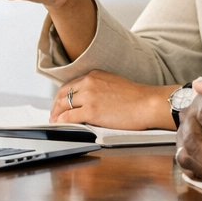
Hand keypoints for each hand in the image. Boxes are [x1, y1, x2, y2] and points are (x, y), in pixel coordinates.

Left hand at [49, 71, 175, 129]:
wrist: (147, 103)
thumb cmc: (136, 97)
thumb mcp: (114, 84)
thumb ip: (99, 88)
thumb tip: (89, 100)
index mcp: (94, 75)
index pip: (70, 85)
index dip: (62, 96)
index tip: (60, 104)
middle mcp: (89, 82)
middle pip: (63, 94)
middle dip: (55, 106)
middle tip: (54, 114)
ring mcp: (89, 96)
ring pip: (63, 105)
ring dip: (56, 115)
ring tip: (55, 122)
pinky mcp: (91, 111)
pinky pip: (69, 117)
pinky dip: (62, 122)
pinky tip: (61, 125)